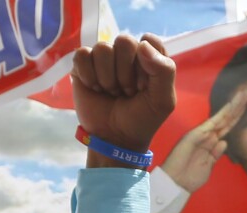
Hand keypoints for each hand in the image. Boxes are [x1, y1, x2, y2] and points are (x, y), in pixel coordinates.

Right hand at [70, 33, 175, 158]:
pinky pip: (82, 55)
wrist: (115, 139)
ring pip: (102, 48)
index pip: (149, 40)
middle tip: (127, 92)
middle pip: (124, 41)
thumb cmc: (142, 119)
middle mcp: (127, 54)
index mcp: (150, 58)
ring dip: (107, 77)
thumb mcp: (163, 100)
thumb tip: (142, 43)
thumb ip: (164, 70)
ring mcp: (104, 59)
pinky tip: (95, 89)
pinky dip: (88, 75)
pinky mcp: (83, 65)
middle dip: (125, 73)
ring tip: (112, 93)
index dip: (146, 64)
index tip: (144, 86)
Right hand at [162, 90, 246, 192]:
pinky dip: (221, 115)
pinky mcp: (195, 135)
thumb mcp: (208, 166)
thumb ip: (216, 154)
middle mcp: (207, 135)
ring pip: (221, 118)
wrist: (175, 184)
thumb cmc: (190, 177)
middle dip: (237, 107)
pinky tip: (231, 106)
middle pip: (225, 119)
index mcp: (210, 143)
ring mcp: (201, 134)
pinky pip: (211, 123)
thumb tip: (224, 141)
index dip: (237, 117)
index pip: (226, 127)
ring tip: (243, 95)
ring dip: (232, 107)